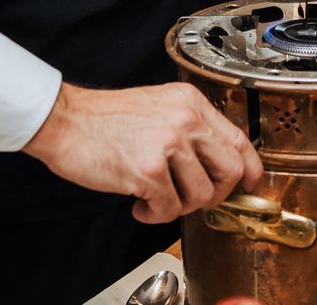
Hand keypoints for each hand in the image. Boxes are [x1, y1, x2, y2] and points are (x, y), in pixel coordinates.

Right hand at [23, 83, 264, 223]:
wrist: (65, 120)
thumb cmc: (104, 117)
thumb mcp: (159, 107)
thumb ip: (189, 128)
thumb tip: (214, 162)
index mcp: (191, 103)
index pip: (239, 140)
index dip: (250, 170)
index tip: (249, 185)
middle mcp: (185, 120)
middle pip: (230, 171)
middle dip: (215, 194)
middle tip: (192, 198)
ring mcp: (169, 144)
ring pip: (200, 195)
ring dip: (179, 205)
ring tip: (156, 197)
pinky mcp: (148, 169)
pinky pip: (169, 209)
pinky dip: (155, 214)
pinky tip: (140, 203)